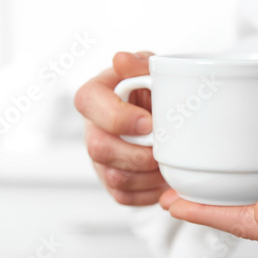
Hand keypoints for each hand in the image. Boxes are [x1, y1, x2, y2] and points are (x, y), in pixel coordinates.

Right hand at [75, 51, 169, 204]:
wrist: (158, 114)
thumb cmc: (151, 90)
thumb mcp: (149, 69)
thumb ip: (138, 63)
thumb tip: (121, 60)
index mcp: (95, 96)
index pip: (89, 102)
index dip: (117, 117)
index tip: (149, 123)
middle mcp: (91, 129)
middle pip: (98, 148)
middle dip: (136, 154)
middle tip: (163, 150)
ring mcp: (98, 159)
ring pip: (113, 177)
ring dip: (146, 175)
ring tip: (169, 164)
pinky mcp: (110, 180)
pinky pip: (123, 196)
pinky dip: (148, 192)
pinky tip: (163, 179)